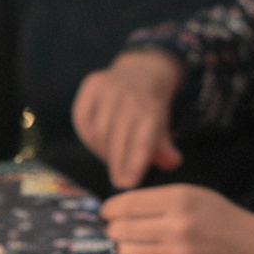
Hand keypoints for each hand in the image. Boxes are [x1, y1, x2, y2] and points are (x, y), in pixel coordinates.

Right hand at [73, 51, 183, 188]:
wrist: (144, 69)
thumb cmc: (153, 108)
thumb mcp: (164, 126)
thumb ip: (164, 148)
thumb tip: (172, 163)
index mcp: (151, 106)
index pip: (140, 140)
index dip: (133, 163)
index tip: (127, 184)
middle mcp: (128, 94)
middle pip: (115, 138)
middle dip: (117, 163)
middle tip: (119, 181)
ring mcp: (108, 86)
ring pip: (97, 131)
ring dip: (103, 152)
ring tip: (113, 162)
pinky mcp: (92, 84)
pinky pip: (82, 119)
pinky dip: (88, 137)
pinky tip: (99, 145)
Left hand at [102, 185, 253, 253]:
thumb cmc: (222, 220)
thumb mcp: (195, 195)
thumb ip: (158, 200)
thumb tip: (118, 209)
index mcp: (180, 199)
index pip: (128, 203)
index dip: (111, 209)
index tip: (107, 212)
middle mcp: (178, 227)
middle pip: (122, 229)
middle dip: (115, 229)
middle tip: (118, 230)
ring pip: (129, 252)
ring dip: (128, 248)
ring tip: (138, 245)